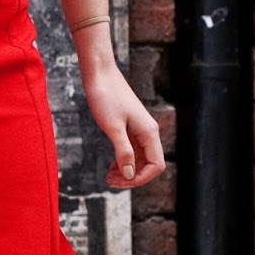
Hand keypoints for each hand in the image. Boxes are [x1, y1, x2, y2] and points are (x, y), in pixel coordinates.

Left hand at [81, 63, 165, 190]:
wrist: (99, 72)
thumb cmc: (105, 96)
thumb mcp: (113, 128)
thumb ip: (123, 152)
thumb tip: (130, 174)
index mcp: (149, 132)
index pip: (156, 165)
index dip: (141, 179)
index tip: (121, 182)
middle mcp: (148, 131)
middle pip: (148, 164)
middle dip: (131, 176)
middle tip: (110, 181)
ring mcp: (139, 128)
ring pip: (140, 158)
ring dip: (127, 170)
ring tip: (108, 176)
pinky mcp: (129, 125)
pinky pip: (132, 149)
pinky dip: (123, 159)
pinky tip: (111, 165)